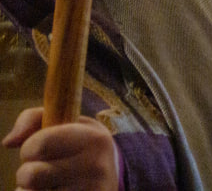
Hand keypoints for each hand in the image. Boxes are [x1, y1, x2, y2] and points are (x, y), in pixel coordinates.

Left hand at [2, 108, 118, 190]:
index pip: (39, 144)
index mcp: (92, 138)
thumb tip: (8, 142)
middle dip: (27, 173)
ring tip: (50, 184)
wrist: (110, 180)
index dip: (29, 148)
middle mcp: (94, 166)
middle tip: (44, 170)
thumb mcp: (69, 125)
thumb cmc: (79, 148)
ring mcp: (89, 190)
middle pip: (30, 175)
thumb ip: (35, 119)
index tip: (41, 150)